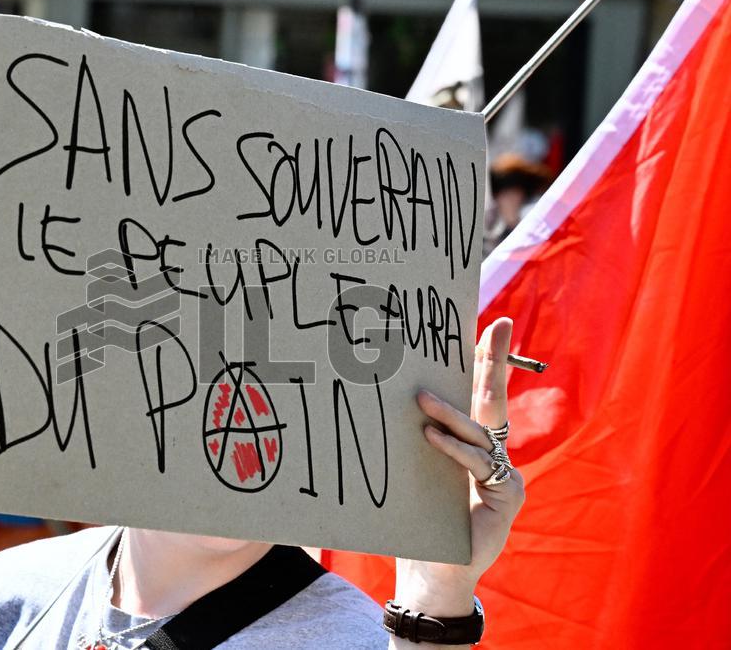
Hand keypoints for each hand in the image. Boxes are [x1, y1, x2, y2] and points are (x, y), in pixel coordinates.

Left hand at [393, 317, 524, 616]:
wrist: (434, 571)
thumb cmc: (420, 519)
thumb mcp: (415, 472)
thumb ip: (416, 441)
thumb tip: (387, 401)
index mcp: (472, 444)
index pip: (480, 394)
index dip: (486, 359)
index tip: (491, 322)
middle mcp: (493, 453)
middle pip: (493, 401)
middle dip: (493, 361)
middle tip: (495, 326)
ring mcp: (503, 474)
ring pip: (480, 432)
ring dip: (450, 415)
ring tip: (422, 402)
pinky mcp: (506, 495)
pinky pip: (478, 464)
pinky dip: (454, 450)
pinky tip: (432, 438)